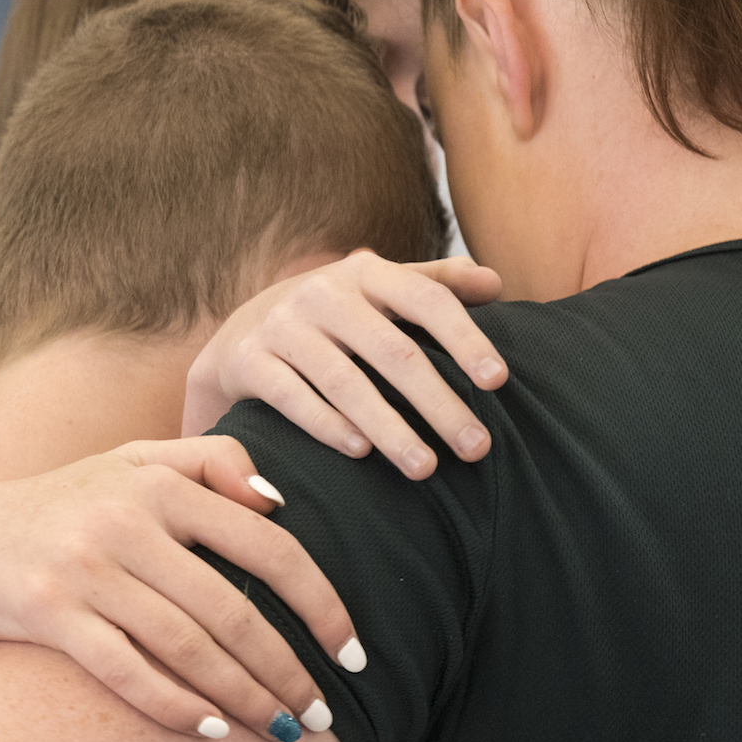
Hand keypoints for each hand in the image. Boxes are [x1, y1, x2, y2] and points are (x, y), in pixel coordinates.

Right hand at [0, 437, 357, 741]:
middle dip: (289, 669)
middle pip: (235, 608)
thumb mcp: (129, 463)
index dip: (320, 603)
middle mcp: (126, 520)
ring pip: (189, 646)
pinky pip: (128, 671)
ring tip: (282, 729)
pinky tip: (214, 732)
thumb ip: (207, 463)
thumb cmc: (56, 506)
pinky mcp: (47, 612)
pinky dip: (177, 706)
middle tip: (322, 710)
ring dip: (245, 697)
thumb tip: (279, 502)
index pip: (269, 545)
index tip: (353, 651)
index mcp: (161, 481)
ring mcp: (85, 567)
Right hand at [184, 251, 506, 478]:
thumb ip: (435, 285)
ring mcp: (282, 326)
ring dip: (390, 429)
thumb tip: (494, 282)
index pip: (426, 299)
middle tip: (477, 448)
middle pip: (393, 351)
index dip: (464, 339)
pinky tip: (362, 454)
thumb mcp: (379, 292)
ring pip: (345, 383)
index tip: (498, 382)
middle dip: (440, 404)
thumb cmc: (335, 318)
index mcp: (366, 272)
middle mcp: (322, 293)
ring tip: (426, 468)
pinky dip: (328, 427)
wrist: (242, 333)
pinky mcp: (248, 360)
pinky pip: (292, 398)